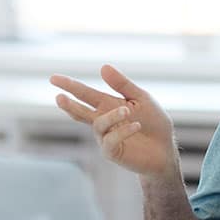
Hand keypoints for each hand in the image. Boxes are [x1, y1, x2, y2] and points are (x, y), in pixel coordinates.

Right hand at [50, 64, 177, 179]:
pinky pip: (110, 141)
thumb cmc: (153, 122)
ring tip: (126, 111)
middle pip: (80, 112)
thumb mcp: (141, 98)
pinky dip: (123, 131)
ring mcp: (105, 138)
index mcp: (107, 105)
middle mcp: (102, 121)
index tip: (53, 78)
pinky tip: (136, 125)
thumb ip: (122, 84)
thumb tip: (103, 67)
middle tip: (59, 97)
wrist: (165, 148)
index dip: (70, 86)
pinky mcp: (112, 152)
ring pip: (99, 125)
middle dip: (69, 105)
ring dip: (112, 116)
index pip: (85, 94)